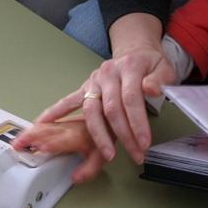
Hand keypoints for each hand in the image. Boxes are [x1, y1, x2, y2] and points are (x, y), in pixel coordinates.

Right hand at [11, 119, 110, 183]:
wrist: (109, 117)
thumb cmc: (106, 137)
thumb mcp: (102, 158)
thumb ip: (89, 170)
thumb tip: (75, 179)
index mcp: (78, 136)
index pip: (61, 140)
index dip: (50, 144)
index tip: (37, 148)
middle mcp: (69, 127)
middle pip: (47, 130)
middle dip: (30, 137)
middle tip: (16, 146)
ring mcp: (65, 122)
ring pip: (45, 125)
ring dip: (30, 132)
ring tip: (17, 140)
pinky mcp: (63, 120)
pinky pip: (47, 122)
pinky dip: (35, 127)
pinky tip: (29, 130)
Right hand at [36, 43, 176, 164]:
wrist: (135, 52)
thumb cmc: (149, 65)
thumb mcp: (164, 68)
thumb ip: (159, 79)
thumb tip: (150, 88)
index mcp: (129, 67)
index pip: (131, 98)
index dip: (137, 122)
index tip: (144, 143)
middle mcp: (108, 73)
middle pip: (111, 108)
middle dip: (123, 135)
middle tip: (135, 155)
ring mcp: (94, 81)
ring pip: (91, 111)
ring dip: (99, 136)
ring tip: (107, 155)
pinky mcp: (85, 88)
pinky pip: (68, 101)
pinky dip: (55, 112)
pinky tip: (43, 123)